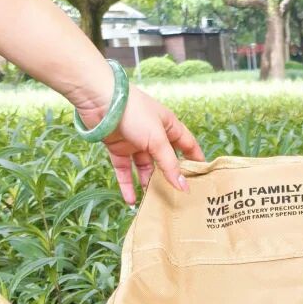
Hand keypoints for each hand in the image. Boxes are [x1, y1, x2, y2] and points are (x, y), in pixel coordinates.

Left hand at [74, 84, 204, 203]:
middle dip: (170, 178)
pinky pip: (125, 171)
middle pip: (165, 161)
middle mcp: (153, 135)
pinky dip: (127, 185)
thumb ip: (170, 165)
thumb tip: (184, 187)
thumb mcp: (157, 139)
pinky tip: (131, 201)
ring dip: (148, 185)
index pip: (187, 145)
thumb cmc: (134, 112)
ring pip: (145, 169)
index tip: (203, 178)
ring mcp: (135, 143)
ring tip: (153, 203)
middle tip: (178, 198)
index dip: (195, 159)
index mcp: (168, 126)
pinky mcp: (118, 149)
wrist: (99, 100)